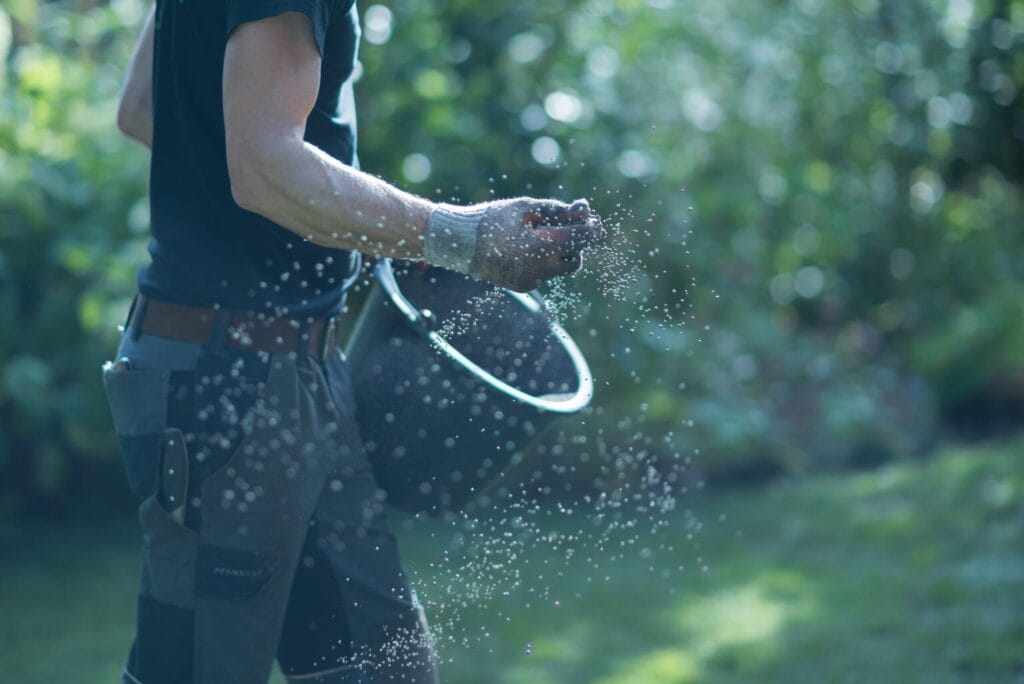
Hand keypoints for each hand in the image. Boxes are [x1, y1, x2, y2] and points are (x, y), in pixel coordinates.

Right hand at [423, 197, 603, 291]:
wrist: (461, 243)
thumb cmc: (494, 219)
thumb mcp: (527, 207)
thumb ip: (558, 210)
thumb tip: (584, 210)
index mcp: (543, 246)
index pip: (580, 239)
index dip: (591, 229)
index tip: (595, 223)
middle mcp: (540, 268)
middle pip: (576, 259)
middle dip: (576, 244)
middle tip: (569, 228)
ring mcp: (532, 280)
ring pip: (560, 269)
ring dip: (561, 254)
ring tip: (544, 236)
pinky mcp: (523, 286)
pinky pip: (544, 274)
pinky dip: (544, 262)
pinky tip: (528, 248)